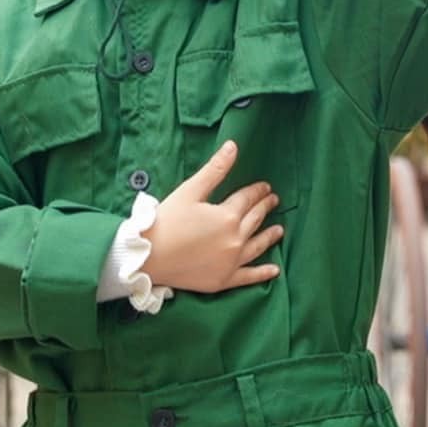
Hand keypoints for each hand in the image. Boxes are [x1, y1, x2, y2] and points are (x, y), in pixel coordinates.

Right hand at [142, 141, 282, 293]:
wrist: (149, 256)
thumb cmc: (167, 221)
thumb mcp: (190, 190)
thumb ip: (215, 169)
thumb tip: (233, 146)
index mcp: (227, 216)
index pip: (247, 199)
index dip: (257, 191)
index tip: (265, 187)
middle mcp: (235, 240)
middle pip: (254, 220)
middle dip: (264, 208)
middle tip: (273, 200)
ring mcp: (231, 262)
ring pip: (257, 246)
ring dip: (269, 236)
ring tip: (279, 230)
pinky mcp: (223, 280)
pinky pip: (249, 277)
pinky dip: (263, 273)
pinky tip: (274, 270)